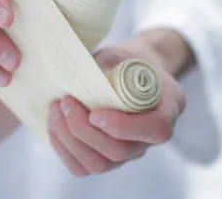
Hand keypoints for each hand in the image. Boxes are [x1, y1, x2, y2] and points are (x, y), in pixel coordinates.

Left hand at [47, 29, 190, 175]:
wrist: (131, 70)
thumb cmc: (127, 60)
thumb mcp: (121, 55)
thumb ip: (106, 66)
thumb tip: (74, 75)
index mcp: (167, 108)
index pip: (155, 130)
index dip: (123, 127)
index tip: (95, 113)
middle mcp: (149, 138)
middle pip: (119, 152)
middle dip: (84, 129)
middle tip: (65, 101)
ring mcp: (128, 151)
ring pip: (99, 164)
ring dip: (69, 139)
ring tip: (56, 109)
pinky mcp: (106, 157)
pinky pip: (83, 167)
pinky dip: (63, 148)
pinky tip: (54, 124)